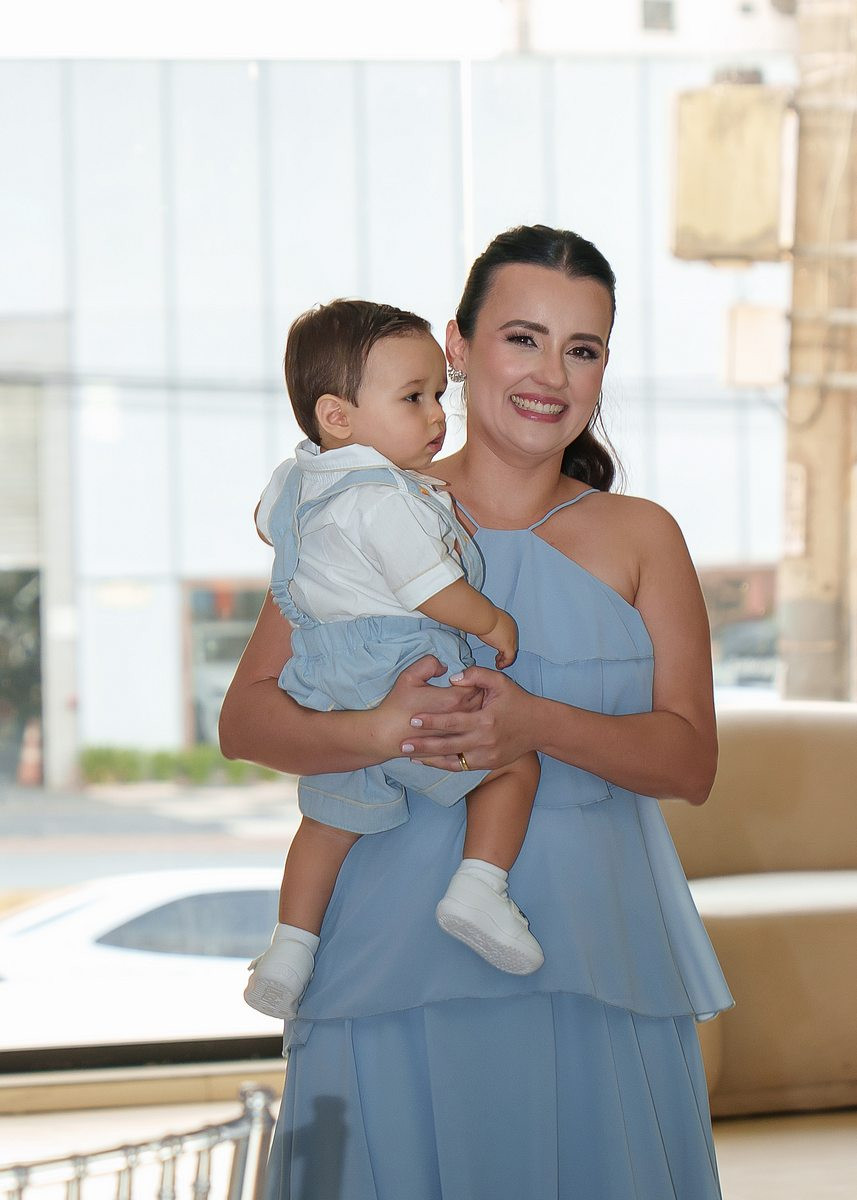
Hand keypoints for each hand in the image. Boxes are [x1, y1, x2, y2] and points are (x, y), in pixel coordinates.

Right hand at [374, 655, 482, 757]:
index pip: (476, 684)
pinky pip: (469, 733)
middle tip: (468, 687)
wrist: (387, 735)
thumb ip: (429, 664)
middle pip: (481, 701)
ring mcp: (458, 733)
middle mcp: (459, 717)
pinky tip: (460, 722)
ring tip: (465, 703)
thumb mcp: (409, 676)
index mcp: (453, 699)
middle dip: (478, 692)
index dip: (472, 678)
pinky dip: (468, 726)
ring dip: (476, 709)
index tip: (463, 677)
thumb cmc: (397, 705)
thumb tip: (444, 666)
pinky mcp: (452, 745)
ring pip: (477, 718)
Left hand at [403, 665, 537, 769]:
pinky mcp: (487, 764)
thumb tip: (452, 677)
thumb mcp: (500, 681)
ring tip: (409, 757)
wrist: (538, 726)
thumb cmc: (517, 700)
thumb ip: (476, 675)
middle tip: (402, 744)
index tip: (412, 720)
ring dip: (430, 759)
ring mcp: (486, 756)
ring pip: (452, 760)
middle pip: (447, 745)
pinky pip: (461, 767)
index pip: (452, 721)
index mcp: (485, 720)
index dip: (431, 721)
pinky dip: (444, 765)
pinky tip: (428, 762)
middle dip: (423, 745)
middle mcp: (484, 741)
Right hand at [482, 608, 517, 669]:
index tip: (497, 648)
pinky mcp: (508, 646)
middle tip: (498, 658)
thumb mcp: (486, 620)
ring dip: (505, 659)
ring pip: (512, 652)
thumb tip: (480, 628)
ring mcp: (512, 638)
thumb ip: (487, 626)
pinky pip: (509, 658)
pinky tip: (499, 666)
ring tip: (498, 664)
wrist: (484, 617)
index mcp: (508, 622)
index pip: (509, 636)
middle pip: (512, 644)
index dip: (503, 643)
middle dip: (504, 652)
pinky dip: (505, 663)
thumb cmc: (482, 616)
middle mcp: (512, 630)